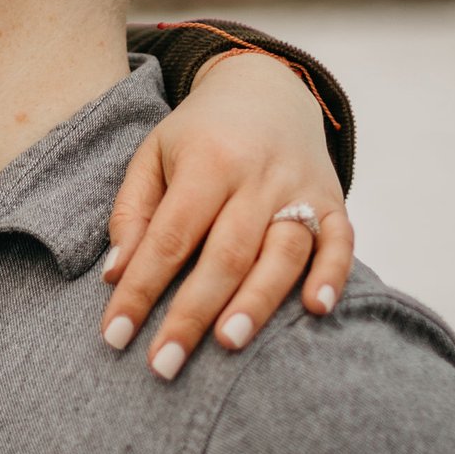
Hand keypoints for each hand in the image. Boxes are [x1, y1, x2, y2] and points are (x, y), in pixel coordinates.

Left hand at [101, 51, 353, 378]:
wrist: (268, 88)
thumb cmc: (199, 135)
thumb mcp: (152, 157)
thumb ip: (133, 214)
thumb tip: (116, 275)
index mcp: (206, 161)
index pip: (168, 237)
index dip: (140, 289)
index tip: (114, 336)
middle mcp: (257, 176)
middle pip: (225, 253)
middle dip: (192, 313)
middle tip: (164, 364)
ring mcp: (301, 188)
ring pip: (283, 252)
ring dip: (257, 301)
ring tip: (228, 344)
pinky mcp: (335, 200)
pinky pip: (340, 241)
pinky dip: (331, 275)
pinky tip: (316, 310)